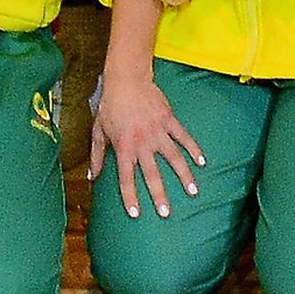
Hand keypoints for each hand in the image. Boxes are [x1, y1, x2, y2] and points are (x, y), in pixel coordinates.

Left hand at [87, 64, 205, 219]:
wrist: (126, 79)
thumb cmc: (110, 106)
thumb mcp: (98, 130)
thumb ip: (97, 155)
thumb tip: (92, 177)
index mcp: (123, 147)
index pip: (126, 178)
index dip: (130, 197)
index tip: (136, 214)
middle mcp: (141, 142)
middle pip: (152, 173)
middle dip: (159, 195)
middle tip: (166, 213)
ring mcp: (157, 131)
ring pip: (173, 157)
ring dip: (184, 175)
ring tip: (193, 192)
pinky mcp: (168, 120)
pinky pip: (184, 137)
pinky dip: (193, 149)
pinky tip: (202, 162)